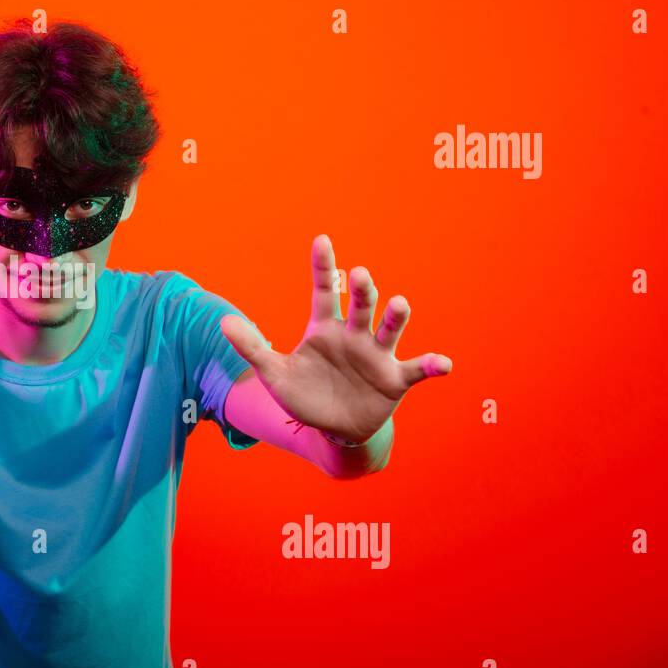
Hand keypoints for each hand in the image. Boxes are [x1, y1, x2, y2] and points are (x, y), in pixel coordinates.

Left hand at [221, 233, 451, 443]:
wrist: (333, 428)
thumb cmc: (305, 395)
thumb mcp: (274, 374)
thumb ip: (253, 348)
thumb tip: (222, 322)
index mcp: (324, 328)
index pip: (325, 290)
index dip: (323, 266)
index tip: (322, 239)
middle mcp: (353, 335)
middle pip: (359, 305)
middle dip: (362, 289)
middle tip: (359, 275)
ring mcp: (376, 355)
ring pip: (388, 328)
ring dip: (394, 316)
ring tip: (399, 304)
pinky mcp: (395, 379)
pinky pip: (417, 369)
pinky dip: (432, 365)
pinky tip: (444, 363)